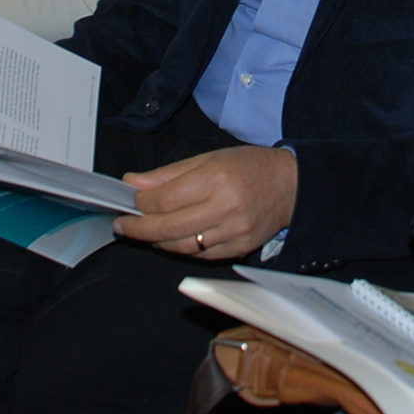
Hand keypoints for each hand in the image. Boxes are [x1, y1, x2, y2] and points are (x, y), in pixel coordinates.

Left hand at [115, 145, 297, 259]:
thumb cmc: (250, 167)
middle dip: (139, 228)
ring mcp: (234, 232)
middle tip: (123, 226)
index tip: (129, 202)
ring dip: (157, 241)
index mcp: (217, 178)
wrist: (291, 186)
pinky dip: (181, 249)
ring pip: (183, 246)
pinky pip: (200, 256)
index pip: (166, 199)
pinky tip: (171, 240)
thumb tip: (133, 184)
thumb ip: (168, 175)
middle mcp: (226, 207)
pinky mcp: (239, 249)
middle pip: (169, 227)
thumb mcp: (209, 158)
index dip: (141, 204)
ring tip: (144, 233)